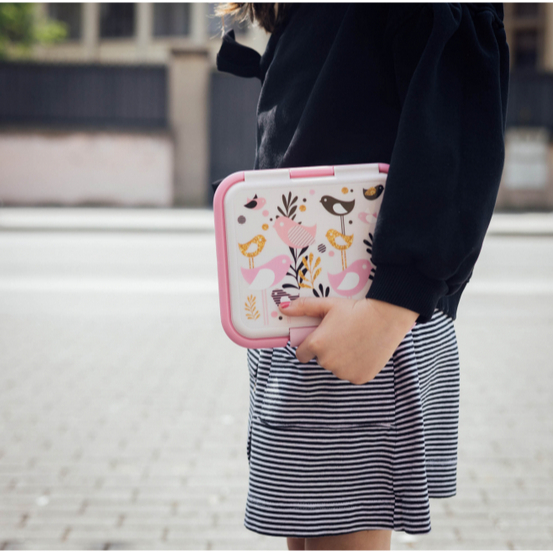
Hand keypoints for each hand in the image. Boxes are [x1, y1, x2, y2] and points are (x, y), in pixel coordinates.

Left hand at [279, 297, 417, 384]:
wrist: (385, 318)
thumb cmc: (355, 310)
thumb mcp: (327, 305)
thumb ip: (303, 308)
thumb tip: (282, 308)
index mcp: (316, 345)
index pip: (301, 355)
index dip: (308, 347)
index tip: (319, 339)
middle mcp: (327, 362)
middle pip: (320, 360)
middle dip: (327, 351)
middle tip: (342, 335)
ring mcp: (344, 372)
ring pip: (336, 368)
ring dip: (341, 359)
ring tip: (354, 342)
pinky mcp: (359, 378)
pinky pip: (351, 374)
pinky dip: (355, 366)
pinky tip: (363, 351)